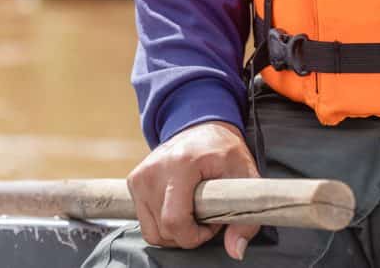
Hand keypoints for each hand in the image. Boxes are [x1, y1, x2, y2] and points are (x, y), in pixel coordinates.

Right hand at [126, 121, 260, 259]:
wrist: (202, 128)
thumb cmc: (224, 151)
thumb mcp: (245, 178)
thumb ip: (245, 219)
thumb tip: (236, 251)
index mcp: (181, 165)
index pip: (175, 221)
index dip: (196, 235)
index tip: (213, 224)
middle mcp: (154, 170)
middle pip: (163, 231)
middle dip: (187, 234)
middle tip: (206, 215)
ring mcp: (140, 176)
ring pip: (151, 231)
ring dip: (174, 230)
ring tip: (192, 211)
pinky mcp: (134, 181)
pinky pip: (144, 221)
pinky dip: (162, 222)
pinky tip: (178, 206)